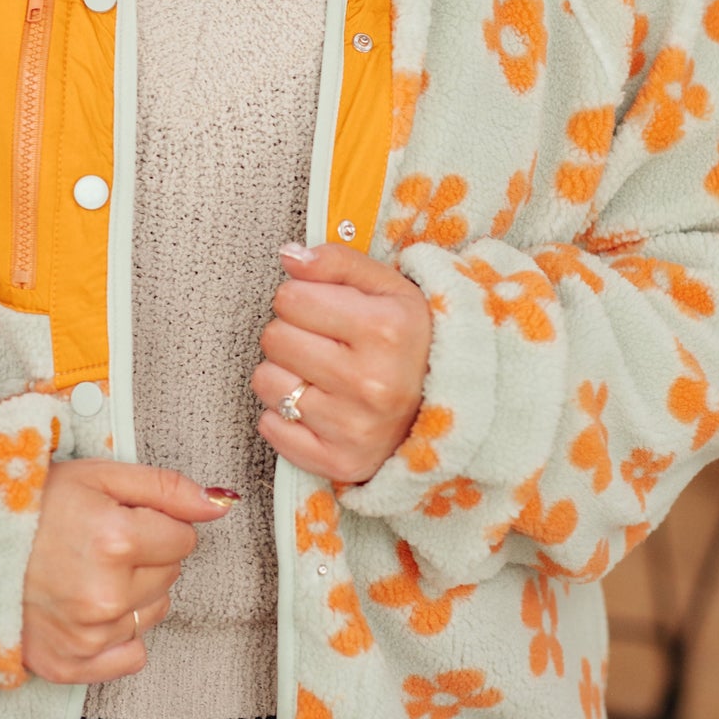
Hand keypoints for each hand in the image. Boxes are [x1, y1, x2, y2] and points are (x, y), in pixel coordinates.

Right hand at [20, 459, 239, 683]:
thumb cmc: (29, 506)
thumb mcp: (98, 476)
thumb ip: (166, 488)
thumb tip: (221, 503)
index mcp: (116, 540)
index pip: (184, 538)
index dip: (156, 523)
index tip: (120, 519)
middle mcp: (106, 595)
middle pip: (170, 576)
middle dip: (145, 557)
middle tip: (97, 544)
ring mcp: (88, 636)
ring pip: (153, 613)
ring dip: (131, 593)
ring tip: (85, 573)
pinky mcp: (70, 665)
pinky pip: (131, 655)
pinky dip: (117, 635)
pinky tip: (84, 610)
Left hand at [251, 241, 432, 489]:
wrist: (452, 405)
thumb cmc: (410, 340)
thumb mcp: (389, 288)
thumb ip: (337, 262)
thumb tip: (288, 256)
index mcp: (385, 329)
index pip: (290, 297)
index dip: (303, 298)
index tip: (326, 310)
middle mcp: (370, 382)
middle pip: (274, 338)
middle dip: (292, 333)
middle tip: (324, 343)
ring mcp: (354, 428)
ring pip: (266, 382)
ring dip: (285, 373)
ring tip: (320, 374)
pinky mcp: (339, 463)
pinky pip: (270, 427)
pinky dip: (284, 416)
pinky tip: (318, 407)